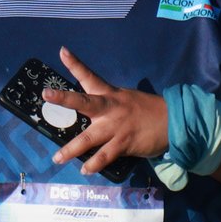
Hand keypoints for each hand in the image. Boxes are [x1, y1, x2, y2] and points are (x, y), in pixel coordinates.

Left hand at [45, 47, 168, 176]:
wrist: (173, 121)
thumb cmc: (145, 110)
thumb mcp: (125, 99)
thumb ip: (106, 103)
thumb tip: (87, 111)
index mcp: (109, 94)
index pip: (89, 76)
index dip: (75, 64)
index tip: (62, 51)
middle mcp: (110, 109)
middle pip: (84, 102)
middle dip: (64, 99)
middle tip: (47, 95)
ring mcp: (116, 127)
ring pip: (89, 138)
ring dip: (71, 150)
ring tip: (58, 158)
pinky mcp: (124, 143)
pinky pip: (105, 156)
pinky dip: (94, 164)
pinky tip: (85, 170)